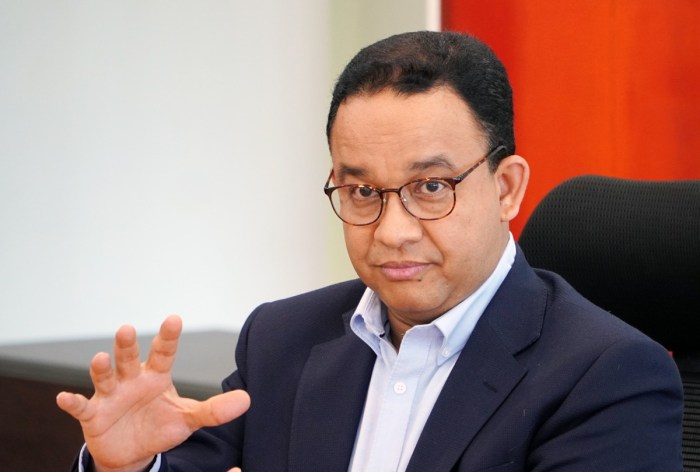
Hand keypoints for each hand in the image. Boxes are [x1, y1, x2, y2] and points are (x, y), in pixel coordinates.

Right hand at [56, 315, 249, 471]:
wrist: (133, 451)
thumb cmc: (161, 426)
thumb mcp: (189, 419)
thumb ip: (215, 410)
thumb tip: (247, 400)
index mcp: (156, 376)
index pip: (164, 353)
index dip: (168, 337)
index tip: (174, 319)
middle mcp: (132, 380)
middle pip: (130, 358)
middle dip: (128, 344)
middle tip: (129, 329)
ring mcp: (110, 395)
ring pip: (105, 377)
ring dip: (102, 368)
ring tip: (101, 358)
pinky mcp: (93, 415)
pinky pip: (82, 407)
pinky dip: (73, 402)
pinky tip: (64, 397)